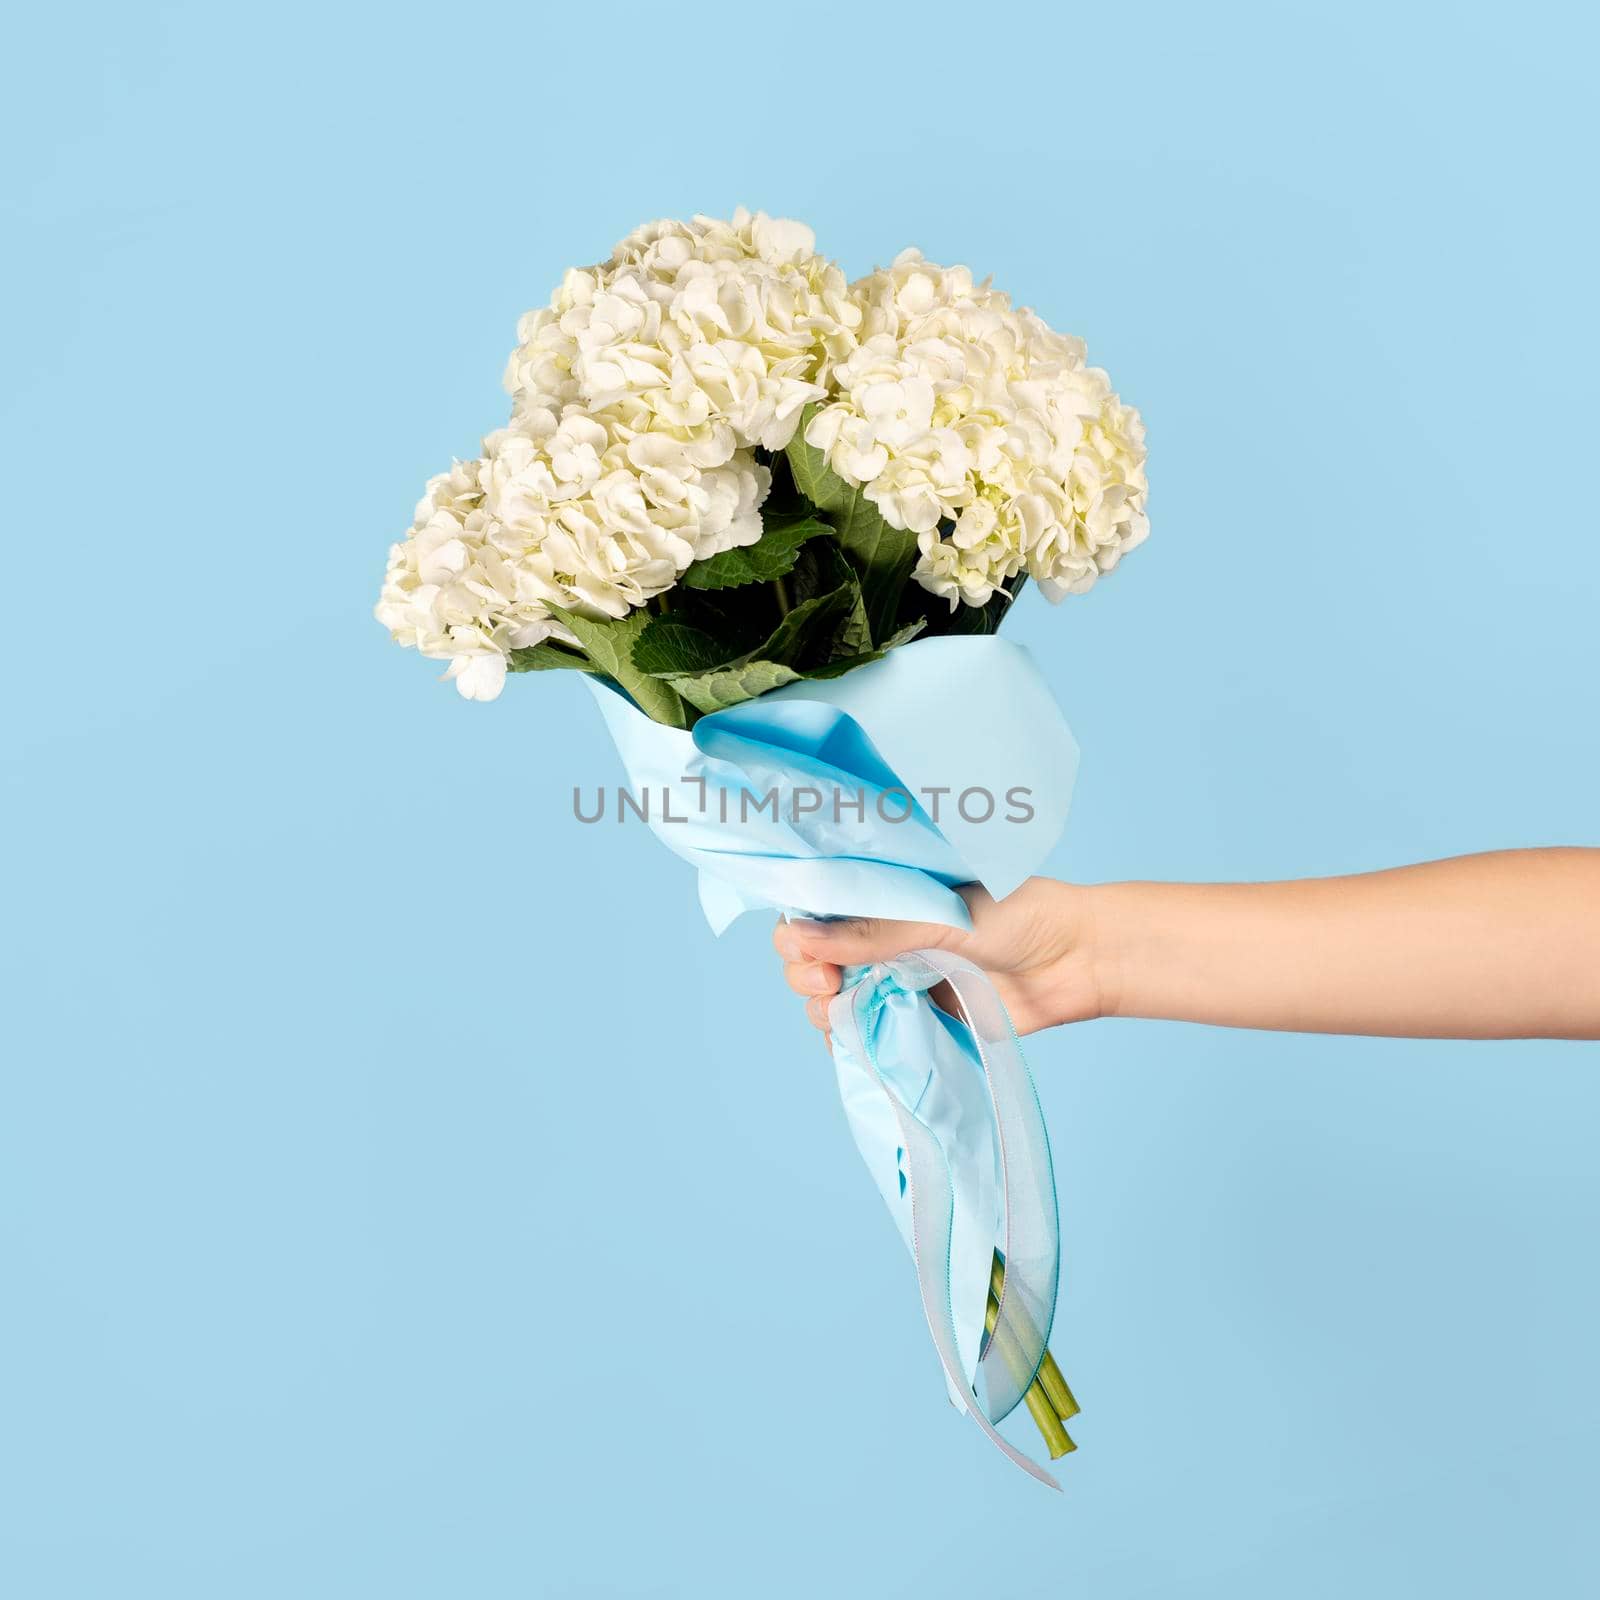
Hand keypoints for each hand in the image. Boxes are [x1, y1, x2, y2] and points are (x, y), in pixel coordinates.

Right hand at [772, 877, 1106, 1037]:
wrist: (1079, 961)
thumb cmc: (1021, 914)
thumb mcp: (938, 915)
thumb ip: (873, 932)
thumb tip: (800, 938)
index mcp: (885, 891)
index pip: (817, 907)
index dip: (797, 929)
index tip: (804, 948)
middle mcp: (884, 933)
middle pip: (813, 956)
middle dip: (804, 971)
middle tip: (828, 982)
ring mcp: (897, 977)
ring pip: (832, 997)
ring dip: (822, 1006)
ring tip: (838, 1009)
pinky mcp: (916, 1018)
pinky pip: (866, 1033)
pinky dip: (847, 1041)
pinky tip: (846, 1042)